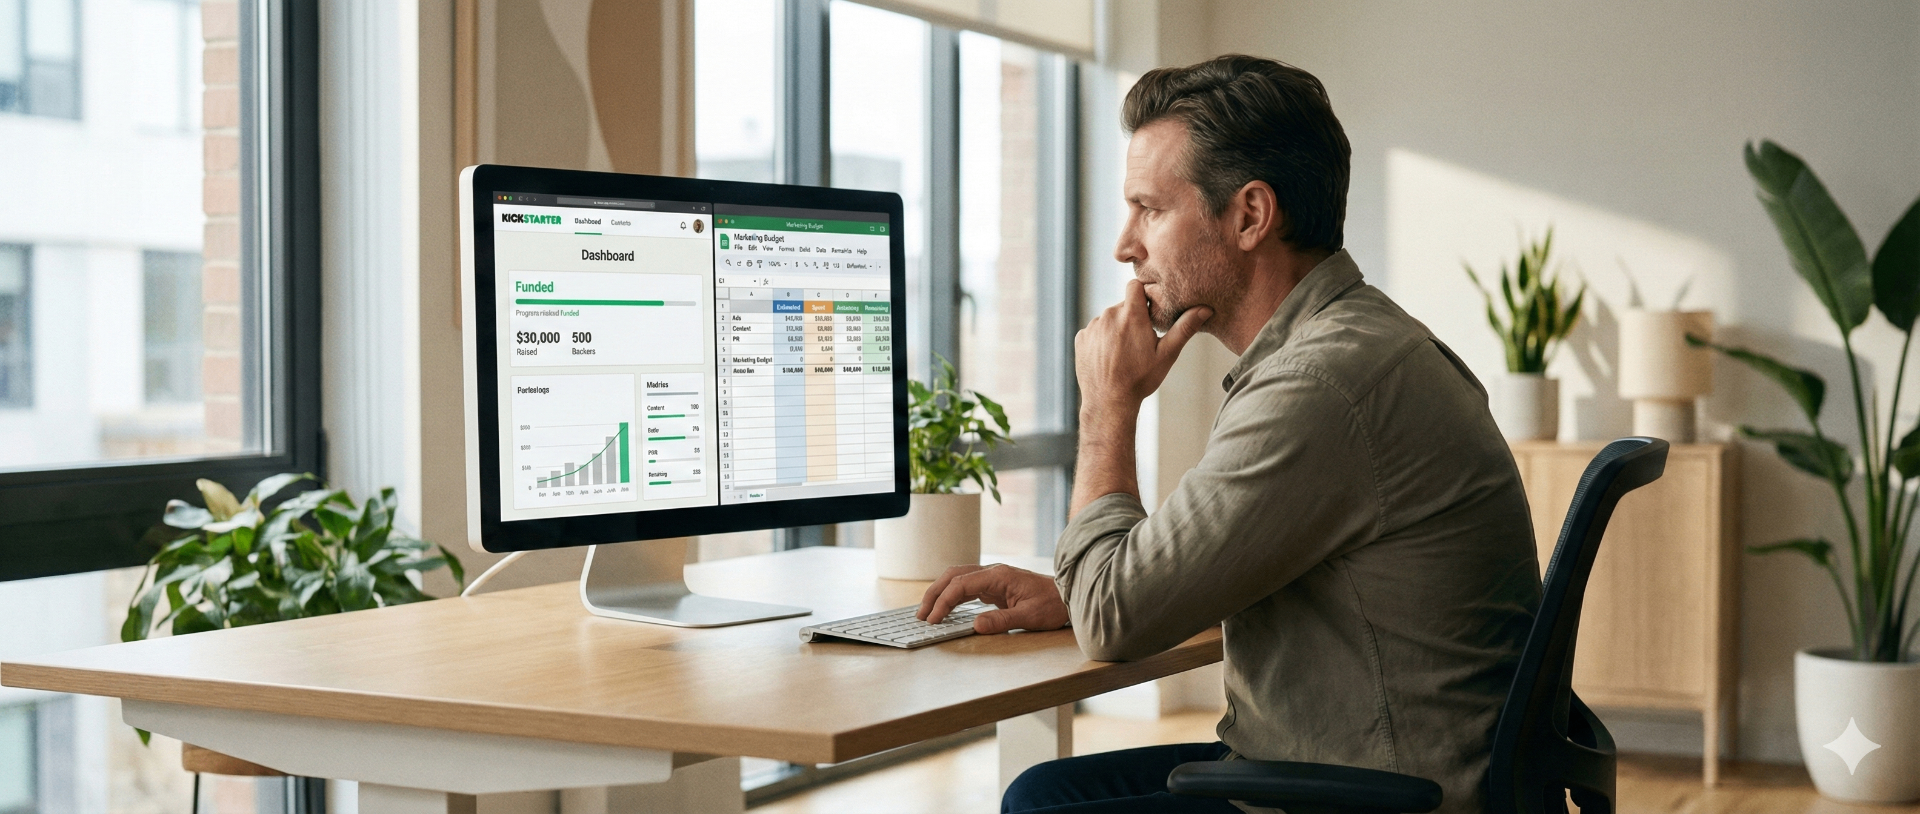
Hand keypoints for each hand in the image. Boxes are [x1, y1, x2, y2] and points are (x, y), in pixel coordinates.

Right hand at [917, 564, 1069, 634]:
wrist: (1068, 597)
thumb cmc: (1052, 606)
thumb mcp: (1029, 617)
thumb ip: (1002, 621)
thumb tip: (976, 625)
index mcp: (998, 576)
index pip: (961, 585)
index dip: (943, 602)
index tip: (933, 619)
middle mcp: (992, 573)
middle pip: (953, 577)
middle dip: (935, 594)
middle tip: (921, 615)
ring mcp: (993, 578)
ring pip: (958, 580)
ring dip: (941, 594)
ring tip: (928, 613)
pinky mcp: (995, 586)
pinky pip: (967, 587)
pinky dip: (952, 597)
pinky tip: (946, 609)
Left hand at [1075, 280, 1211, 417]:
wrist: (1109, 402)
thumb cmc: (1140, 379)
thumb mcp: (1167, 354)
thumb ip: (1184, 327)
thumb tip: (1205, 308)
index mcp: (1131, 315)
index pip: (1135, 285)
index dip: (1143, 294)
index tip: (1149, 309)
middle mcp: (1109, 315)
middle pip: (1123, 305)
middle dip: (1132, 317)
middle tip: (1139, 341)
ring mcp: (1093, 327)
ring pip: (1109, 318)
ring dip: (1116, 328)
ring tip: (1123, 353)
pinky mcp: (1081, 338)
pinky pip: (1095, 331)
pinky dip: (1102, 339)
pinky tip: (1109, 357)